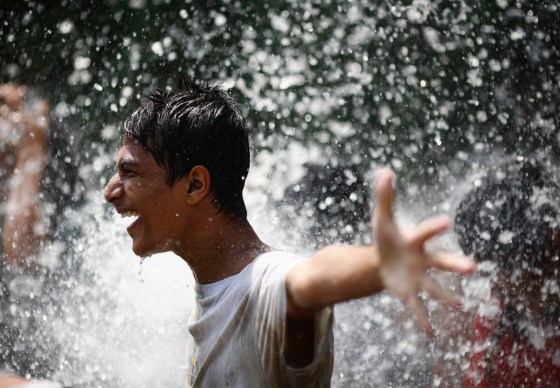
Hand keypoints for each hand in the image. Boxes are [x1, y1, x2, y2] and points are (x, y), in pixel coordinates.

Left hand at [374, 168, 474, 333]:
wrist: (382, 259)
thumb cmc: (386, 236)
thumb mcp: (381, 217)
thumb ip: (385, 196)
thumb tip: (385, 170)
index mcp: (415, 241)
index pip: (425, 232)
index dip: (434, 227)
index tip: (447, 222)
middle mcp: (422, 260)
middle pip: (441, 262)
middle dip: (454, 265)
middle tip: (472, 267)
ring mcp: (417, 277)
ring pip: (434, 288)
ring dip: (446, 296)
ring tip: (460, 306)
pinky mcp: (408, 292)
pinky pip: (416, 306)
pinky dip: (421, 317)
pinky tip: (430, 331)